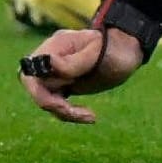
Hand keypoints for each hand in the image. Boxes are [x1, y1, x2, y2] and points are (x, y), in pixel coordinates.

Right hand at [17, 27, 144, 123]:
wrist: (128, 51)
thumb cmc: (116, 49)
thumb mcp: (99, 55)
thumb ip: (73, 62)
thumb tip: (48, 62)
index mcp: (55, 46)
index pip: (32, 72)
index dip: (42, 88)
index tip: (66, 93)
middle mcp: (50, 58)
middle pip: (36, 88)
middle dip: (53, 104)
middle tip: (78, 113)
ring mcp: (55, 71)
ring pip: (45, 99)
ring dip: (64, 112)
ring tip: (90, 116)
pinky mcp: (62, 83)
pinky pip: (56, 102)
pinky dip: (68, 112)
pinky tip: (89, 116)